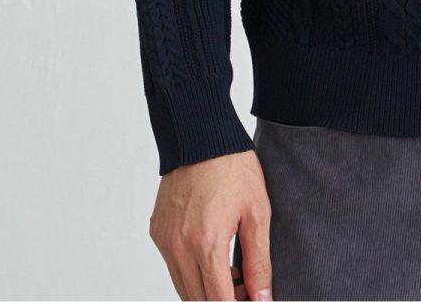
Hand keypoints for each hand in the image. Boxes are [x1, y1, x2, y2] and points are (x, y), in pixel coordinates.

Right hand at [148, 149, 272, 300]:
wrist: (201, 136)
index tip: (251, 301)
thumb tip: (263, 298)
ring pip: (182, 287)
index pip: (218, 301)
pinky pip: (172, 266)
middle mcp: (179, 247)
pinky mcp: (157, 232)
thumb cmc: (233, 168)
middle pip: (197, 300)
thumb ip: (258, 261)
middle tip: (245, 290)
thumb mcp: (257, 213)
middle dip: (222, 300)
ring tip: (232, 276)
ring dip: (205, 290)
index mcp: (206, 244)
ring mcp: (164, 240)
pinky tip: (212, 256)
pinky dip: (190, 272)